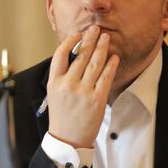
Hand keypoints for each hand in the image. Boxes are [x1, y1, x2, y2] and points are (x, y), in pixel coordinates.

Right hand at [47, 25, 118, 148]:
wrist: (68, 139)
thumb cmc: (61, 115)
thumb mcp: (54, 93)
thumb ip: (62, 75)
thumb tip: (74, 54)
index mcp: (54, 82)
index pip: (60, 54)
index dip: (70, 41)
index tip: (77, 35)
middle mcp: (68, 85)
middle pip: (81, 55)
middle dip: (90, 39)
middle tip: (96, 28)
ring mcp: (83, 92)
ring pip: (95, 63)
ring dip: (102, 47)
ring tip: (106, 38)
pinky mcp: (97, 99)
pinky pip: (106, 77)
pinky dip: (111, 65)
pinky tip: (114, 57)